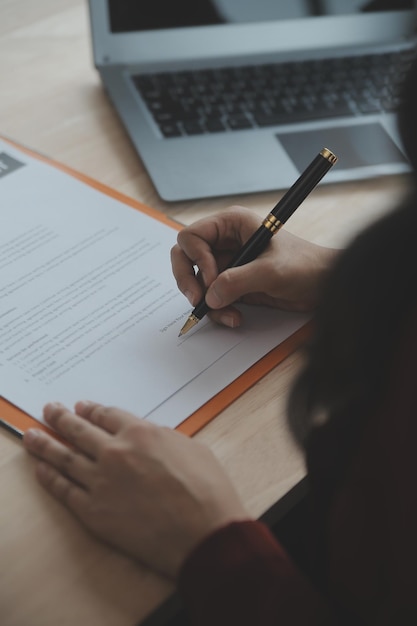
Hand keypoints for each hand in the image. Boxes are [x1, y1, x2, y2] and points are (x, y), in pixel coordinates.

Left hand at [23, 402, 248, 579]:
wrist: (204, 534)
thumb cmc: (206, 491)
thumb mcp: (191, 448)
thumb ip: (163, 437)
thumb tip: (149, 437)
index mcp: (140, 433)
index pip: (106, 415)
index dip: (90, 410)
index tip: (80, 408)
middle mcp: (115, 452)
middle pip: (79, 430)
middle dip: (60, 418)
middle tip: (48, 410)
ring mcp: (100, 482)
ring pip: (64, 457)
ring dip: (45, 444)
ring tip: (31, 435)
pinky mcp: (94, 512)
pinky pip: (64, 490)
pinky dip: (50, 478)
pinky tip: (41, 469)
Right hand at [171, 206, 337, 327]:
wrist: (324, 285)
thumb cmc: (305, 265)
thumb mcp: (272, 271)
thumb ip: (238, 281)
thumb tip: (210, 297)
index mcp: (231, 224)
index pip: (191, 237)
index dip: (196, 260)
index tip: (212, 280)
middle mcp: (224, 242)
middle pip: (185, 259)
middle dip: (189, 281)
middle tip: (198, 301)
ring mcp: (227, 264)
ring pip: (197, 283)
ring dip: (207, 303)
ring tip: (228, 314)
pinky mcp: (233, 284)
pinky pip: (212, 299)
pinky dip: (218, 311)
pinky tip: (236, 317)